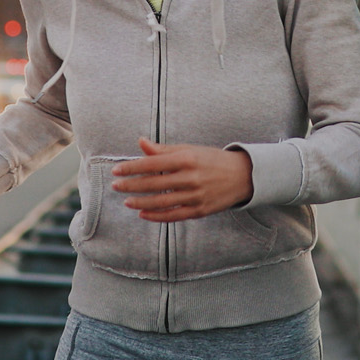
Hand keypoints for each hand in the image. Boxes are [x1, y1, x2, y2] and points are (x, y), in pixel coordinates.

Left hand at [111, 138, 252, 221]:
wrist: (242, 176)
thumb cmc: (212, 160)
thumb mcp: (189, 149)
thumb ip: (164, 150)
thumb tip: (141, 142)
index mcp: (187, 158)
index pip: (152, 164)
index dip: (132, 168)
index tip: (117, 170)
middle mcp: (191, 177)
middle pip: (154, 184)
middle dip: (131, 185)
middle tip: (116, 185)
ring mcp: (196, 196)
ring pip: (161, 202)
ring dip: (141, 202)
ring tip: (126, 201)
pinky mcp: (200, 211)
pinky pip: (173, 215)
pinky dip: (156, 216)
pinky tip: (143, 213)